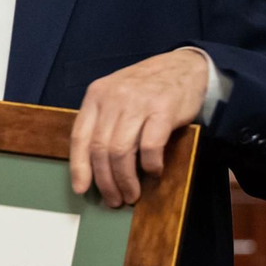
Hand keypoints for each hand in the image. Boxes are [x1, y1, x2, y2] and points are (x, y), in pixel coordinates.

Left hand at [70, 50, 207, 207]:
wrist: (186, 66)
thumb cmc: (148, 87)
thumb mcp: (117, 95)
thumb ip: (104, 121)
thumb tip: (95, 165)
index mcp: (96, 95)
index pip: (80, 137)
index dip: (79, 167)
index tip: (81, 189)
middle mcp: (113, 98)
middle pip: (100, 149)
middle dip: (105, 180)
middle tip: (114, 200)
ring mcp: (138, 103)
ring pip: (121, 151)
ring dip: (125, 179)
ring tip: (131, 195)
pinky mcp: (163, 110)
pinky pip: (149, 145)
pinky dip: (150, 165)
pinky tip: (154, 172)